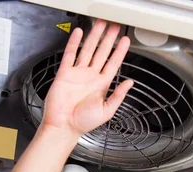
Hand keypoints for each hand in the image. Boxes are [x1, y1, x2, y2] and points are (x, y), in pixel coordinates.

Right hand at [41, 21, 133, 138]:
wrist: (63, 126)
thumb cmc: (82, 123)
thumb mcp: (107, 111)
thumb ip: (118, 96)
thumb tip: (129, 83)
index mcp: (101, 86)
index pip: (113, 64)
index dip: (120, 52)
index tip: (125, 41)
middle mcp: (90, 78)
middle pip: (102, 53)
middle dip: (109, 39)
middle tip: (115, 27)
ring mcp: (78, 74)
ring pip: (88, 50)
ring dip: (94, 37)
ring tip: (100, 24)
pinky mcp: (65, 73)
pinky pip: (70, 54)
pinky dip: (74, 42)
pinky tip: (79, 33)